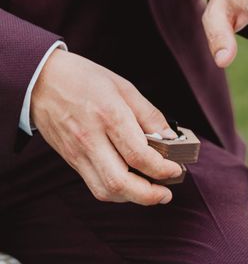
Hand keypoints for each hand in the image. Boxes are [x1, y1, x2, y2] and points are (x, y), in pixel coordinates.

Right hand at [31, 50, 183, 204]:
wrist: (40, 81)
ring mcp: (78, 152)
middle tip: (167, 192)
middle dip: (148, 194)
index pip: (138, 155)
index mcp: (109, 115)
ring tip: (153, 193)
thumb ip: (149, 115)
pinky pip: (94, 185)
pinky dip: (116, 191)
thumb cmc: (85, 79)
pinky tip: (131, 185)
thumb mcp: (124, 87)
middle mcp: (91, 138)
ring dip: (132, 198)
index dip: (161, 168)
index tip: (176, 169)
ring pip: (105, 190)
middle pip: (120, 182)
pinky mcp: (70, 160)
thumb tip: (170, 137)